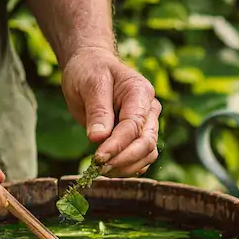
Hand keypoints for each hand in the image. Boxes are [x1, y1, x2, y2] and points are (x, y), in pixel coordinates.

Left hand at [61, 47, 160, 176]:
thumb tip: (98, 138)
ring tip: (101, 170)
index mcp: (140, 92)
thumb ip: (97, 111)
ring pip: (148, 154)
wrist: (91, 67)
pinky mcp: (140, 136)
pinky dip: (128, 168)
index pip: (134, 125)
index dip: (117, 144)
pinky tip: (110, 169)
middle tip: (100, 168)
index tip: (99, 158)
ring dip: (127, 167)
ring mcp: (147, 124)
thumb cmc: (90, 71)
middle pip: (147, 142)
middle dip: (124, 159)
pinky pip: (142, 158)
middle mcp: (150, 109)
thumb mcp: (89, 84)